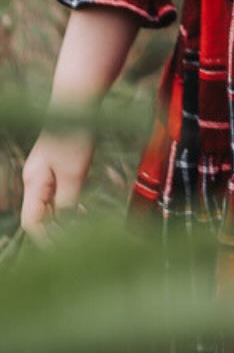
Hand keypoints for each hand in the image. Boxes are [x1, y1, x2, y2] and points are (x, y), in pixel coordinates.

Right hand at [20, 128, 94, 244]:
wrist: (77, 102)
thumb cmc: (73, 135)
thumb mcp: (74, 173)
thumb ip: (67, 202)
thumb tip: (65, 227)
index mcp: (33, 182)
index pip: (32, 223)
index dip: (47, 239)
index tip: (65, 251)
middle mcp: (34, 180)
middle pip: (39, 216)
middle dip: (55, 232)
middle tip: (76, 242)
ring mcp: (43, 173)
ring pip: (48, 207)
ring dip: (62, 220)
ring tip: (81, 227)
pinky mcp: (55, 167)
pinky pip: (57, 195)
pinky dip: (67, 206)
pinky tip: (81, 210)